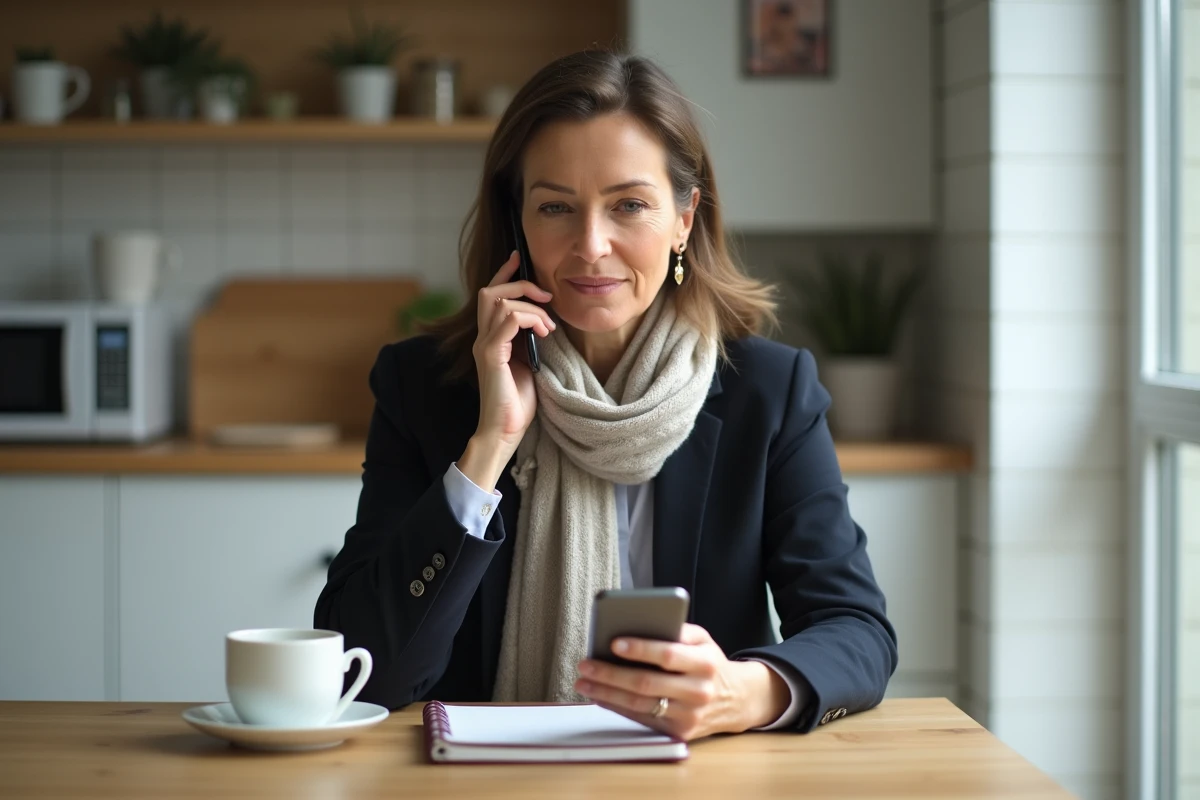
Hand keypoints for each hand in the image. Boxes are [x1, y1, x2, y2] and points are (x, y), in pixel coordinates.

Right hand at [459, 250, 555, 491]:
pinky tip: (544, 334)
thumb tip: (546, 320)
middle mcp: (483, 338)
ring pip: (499, 301)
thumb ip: (529, 341)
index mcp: (491, 338)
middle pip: (491, 291)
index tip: (520, 257)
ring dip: (531, 306)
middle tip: (547, 297)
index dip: (504, 272)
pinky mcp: (491, 356)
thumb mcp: (530, 363)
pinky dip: (529, 319)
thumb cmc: (518, 403)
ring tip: (549, 326)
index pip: (491, 295)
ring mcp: (485, 346)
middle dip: (521, 285)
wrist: (504, 432)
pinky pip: (507, 320)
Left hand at [573, 623, 791, 740]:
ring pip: (640, 705)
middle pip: (647, 683)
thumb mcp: (703, 639)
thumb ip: (677, 630)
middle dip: (611, 674)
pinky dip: (618, 708)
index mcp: (705, 663)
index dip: (640, 649)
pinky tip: (601, 696)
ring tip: (585, 681)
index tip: (613, 642)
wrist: (736, 700)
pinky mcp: (680, 733)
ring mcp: (689, 716)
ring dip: (607, 694)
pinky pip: (642, 719)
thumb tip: (638, 625)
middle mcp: (699, 691)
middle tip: (586, 664)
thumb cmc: (709, 663)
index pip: (668, 655)